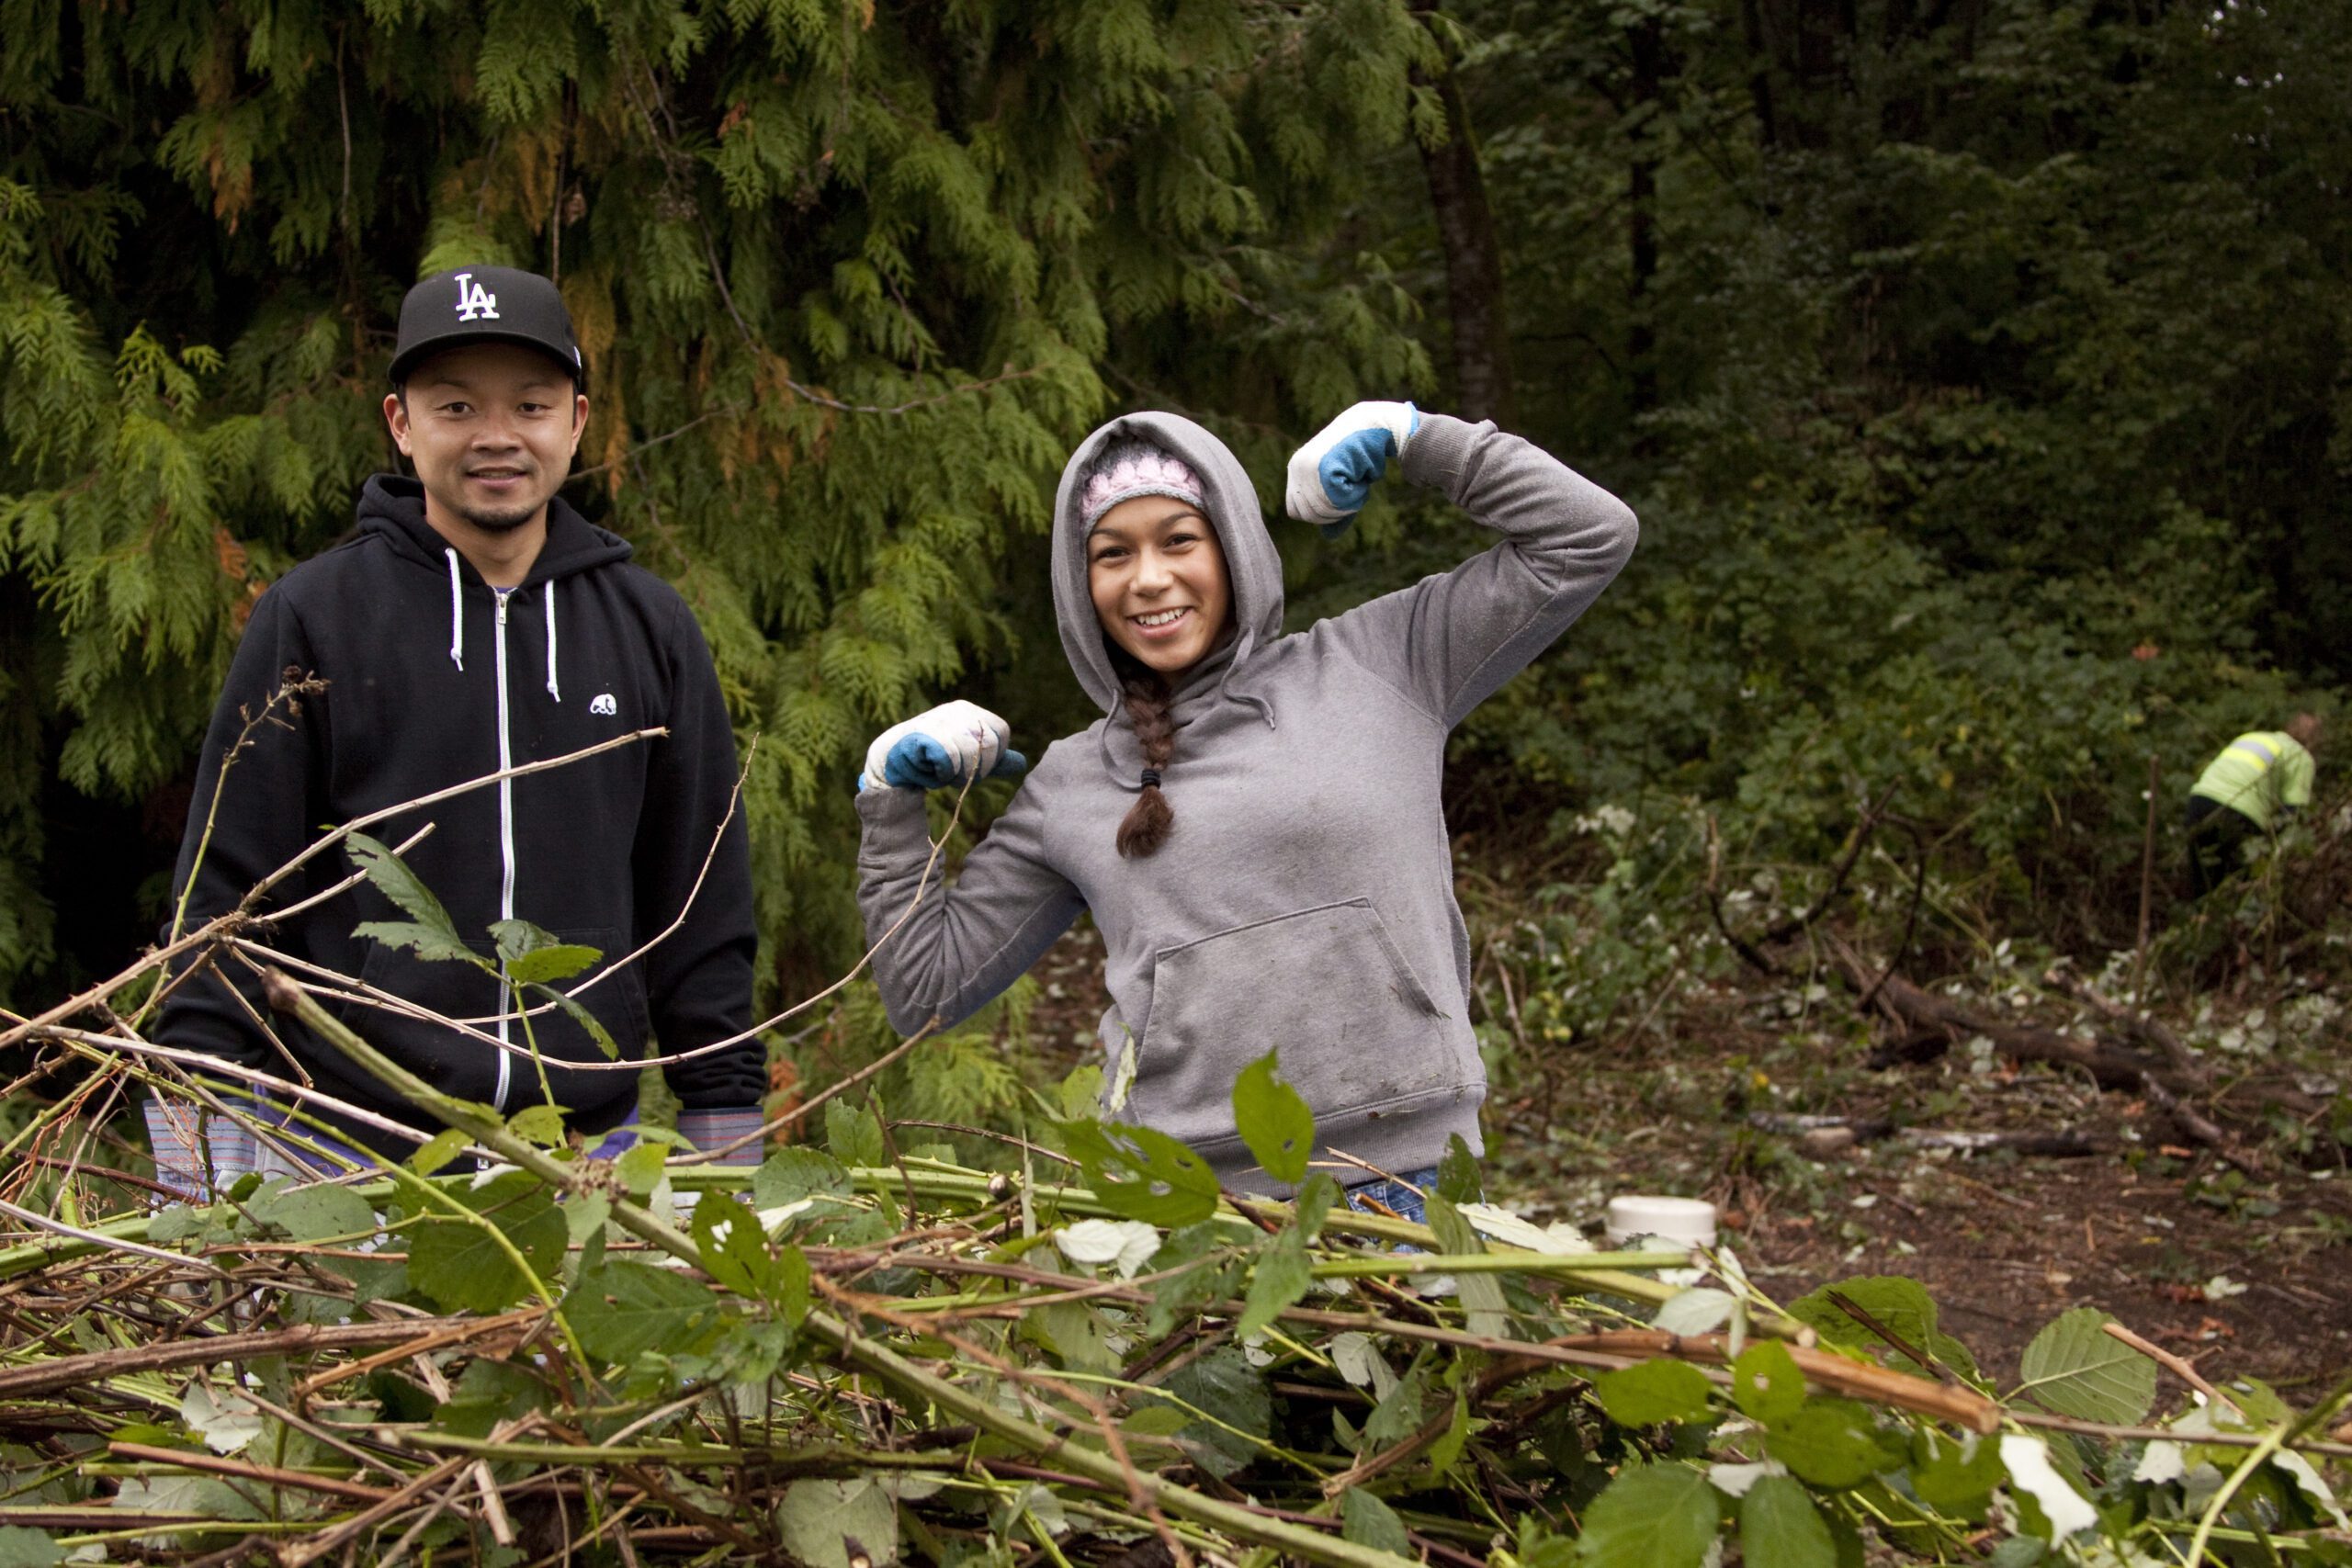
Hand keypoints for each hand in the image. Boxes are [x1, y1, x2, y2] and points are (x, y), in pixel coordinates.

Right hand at [860, 700, 1027, 791]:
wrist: (890, 762)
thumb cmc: (930, 761)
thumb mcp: (967, 760)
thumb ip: (992, 761)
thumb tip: (1022, 763)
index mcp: (970, 711)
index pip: (1001, 732)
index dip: (993, 757)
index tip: (973, 768)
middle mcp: (956, 710)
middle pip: (988, 745)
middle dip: (974, 770)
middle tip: (953, 774)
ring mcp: (939, 720)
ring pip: (969, 756)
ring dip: (955, 775)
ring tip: (938, 772)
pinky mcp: (923, 734)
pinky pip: (948, 760)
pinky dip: (940, 774)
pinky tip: (927, 770)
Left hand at [1285, 400, 1419, 534]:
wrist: (1376, 423)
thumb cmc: (1362, 453)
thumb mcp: (1344, 484)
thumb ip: (1334, 508)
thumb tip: (1328, 536)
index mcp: (1296, 470)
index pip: (1296, 512)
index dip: (1319, 515)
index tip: (1339, 500)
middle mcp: (1297, 467)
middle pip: (1310, 514)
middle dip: (1335, 512)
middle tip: (1354, 491)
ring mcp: (1308, 466)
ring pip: (1322, 509)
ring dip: (1347, 503)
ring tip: (1358, 481)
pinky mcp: (1324, 466)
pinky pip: (1336, 500)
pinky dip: (1354, 496)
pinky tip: (1361, 478)